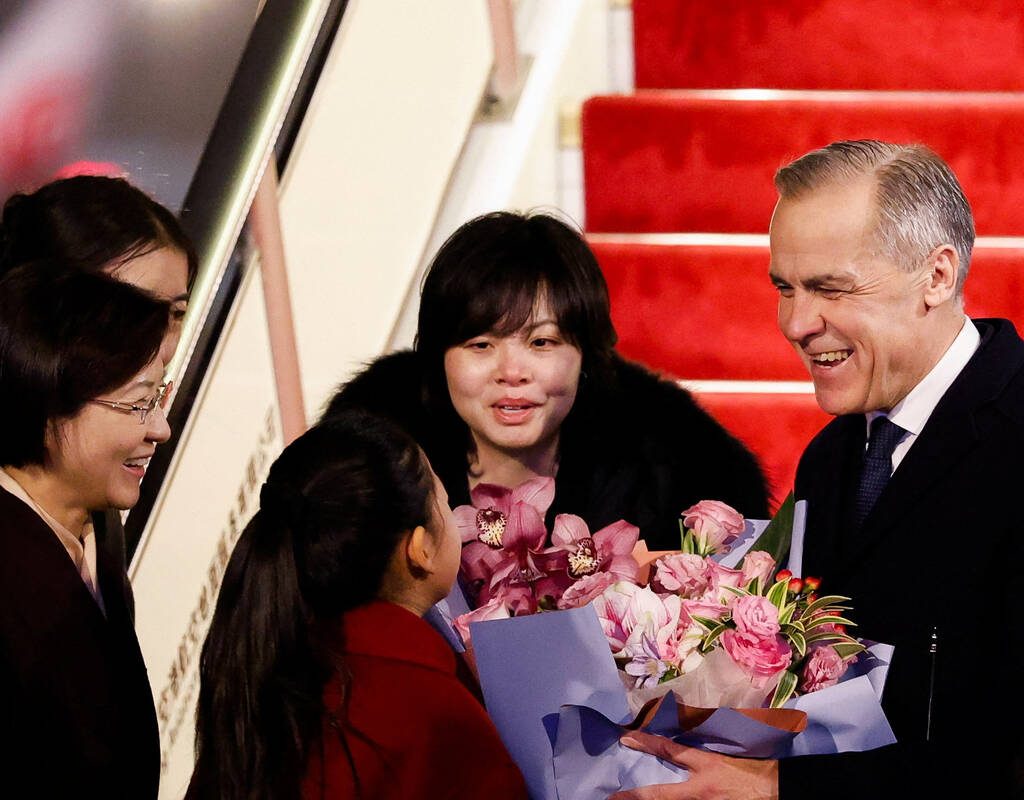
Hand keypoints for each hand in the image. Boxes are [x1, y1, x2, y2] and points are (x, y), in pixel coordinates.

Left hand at [607, 731, 778, 799]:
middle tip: (613, 798)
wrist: (780, 791)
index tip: (625, 738)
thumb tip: (680, 744)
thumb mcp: (727, 755)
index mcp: (707, 766)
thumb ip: (703, 752)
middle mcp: (702, 790)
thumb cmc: (757, 770)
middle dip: (636, 797)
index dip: (647, 743)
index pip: (671, 750)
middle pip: (662, 795)